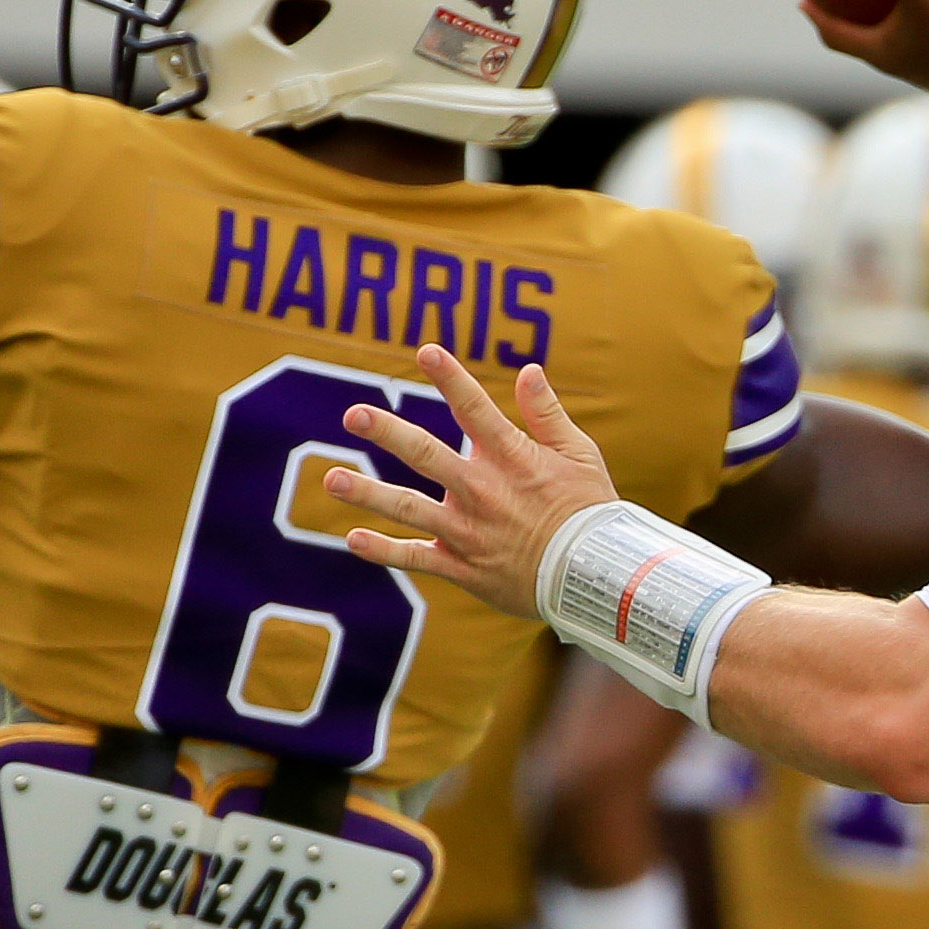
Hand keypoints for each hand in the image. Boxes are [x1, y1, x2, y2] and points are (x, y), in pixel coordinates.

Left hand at [325, 344, 618, 617]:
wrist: (596, 578)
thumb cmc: (589, 511)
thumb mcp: (579, 454)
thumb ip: (547, 413)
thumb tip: (527, 370)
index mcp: (512, 458)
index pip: (475, 409)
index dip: (451, 378)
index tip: (425, 350)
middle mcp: (482, 491)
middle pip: (426, 455)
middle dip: (387, 432)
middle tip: (353, 414)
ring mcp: (468, 531)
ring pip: (409, 509)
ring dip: (367, 493)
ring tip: (332, 479)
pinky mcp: (463, 567)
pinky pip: (416, 559)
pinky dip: (383, 551)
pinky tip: (352, 539)